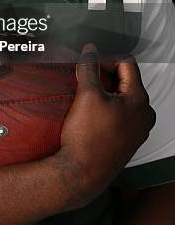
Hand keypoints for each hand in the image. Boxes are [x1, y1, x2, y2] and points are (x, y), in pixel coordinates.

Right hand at [58, 43, 155, 200]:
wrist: (81, 173)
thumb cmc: (88, 137)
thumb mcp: (87, 94)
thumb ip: (89, 67)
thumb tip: (90, 51)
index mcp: (140, 101)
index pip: (127, 64)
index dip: (105, 59)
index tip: (88, 64)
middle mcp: (144, 115)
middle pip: (124, 80)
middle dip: (103, 75)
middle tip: (84, 78)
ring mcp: (136, 129)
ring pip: (120, 97)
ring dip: (102, 91)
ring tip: (83, 95)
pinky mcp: (126, 139)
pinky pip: (118, 114)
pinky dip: (104, 107)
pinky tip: (87, 112)